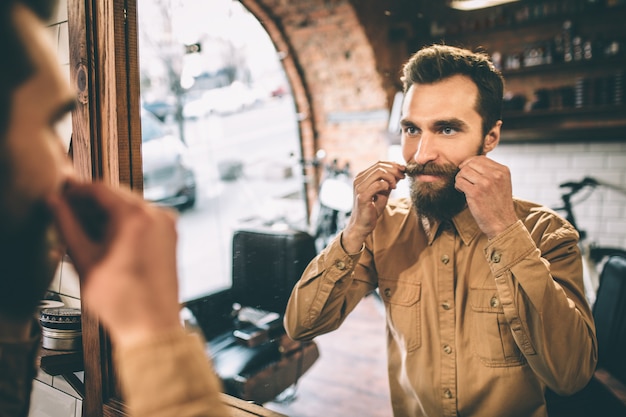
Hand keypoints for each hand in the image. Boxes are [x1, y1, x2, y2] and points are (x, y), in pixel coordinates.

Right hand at [47, 180, 181, 348]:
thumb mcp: (84, 259)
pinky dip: (125, 224)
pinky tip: (107, 239)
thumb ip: (67, 225)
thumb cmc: (122, 300)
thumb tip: (56, 204)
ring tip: (85, 231)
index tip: (62, 194)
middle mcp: (157, 214)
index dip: (76, 190)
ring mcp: (167, 225)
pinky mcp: (171, 236)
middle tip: (69, 213)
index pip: (99, 189)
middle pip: (117, 195)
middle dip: (92, 203)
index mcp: (135, 216)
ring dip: (107, 214)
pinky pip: (144, 219)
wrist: (152, 325)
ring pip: (130, 207)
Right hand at [343, 161, 405, 252]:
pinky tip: (390, 189)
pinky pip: (378, 184)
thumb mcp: (383, 192)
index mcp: (362, 177)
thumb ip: (389, 181)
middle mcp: (358, 180)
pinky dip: (387, 185)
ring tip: (395, 186)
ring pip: (379, 172)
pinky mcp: (362, 196)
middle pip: (380, 166)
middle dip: (394, 170)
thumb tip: (400, 170)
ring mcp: (359, 187)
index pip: (379, 164)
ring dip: (391, 177)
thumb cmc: (372, 209)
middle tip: (403, 177)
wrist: (362, 225)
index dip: (393, 165)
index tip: (403, 170)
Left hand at [455, 156, 516, 238]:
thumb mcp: (502, 184)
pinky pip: (459, 181)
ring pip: (463, 171)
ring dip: (460, 179)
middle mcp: (495, 175)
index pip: (480, 158)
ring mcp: (485, 183)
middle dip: (464, 171)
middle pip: (470, 163)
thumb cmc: (499, 205)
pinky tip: (462, 192)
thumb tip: (470, 162)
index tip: (468, 173)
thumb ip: (491, 172)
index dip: (470, 164)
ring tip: (464, 187)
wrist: (502, 224)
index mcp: (503, 170)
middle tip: (465, 181)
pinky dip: (458, 186)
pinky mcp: (476, 193)